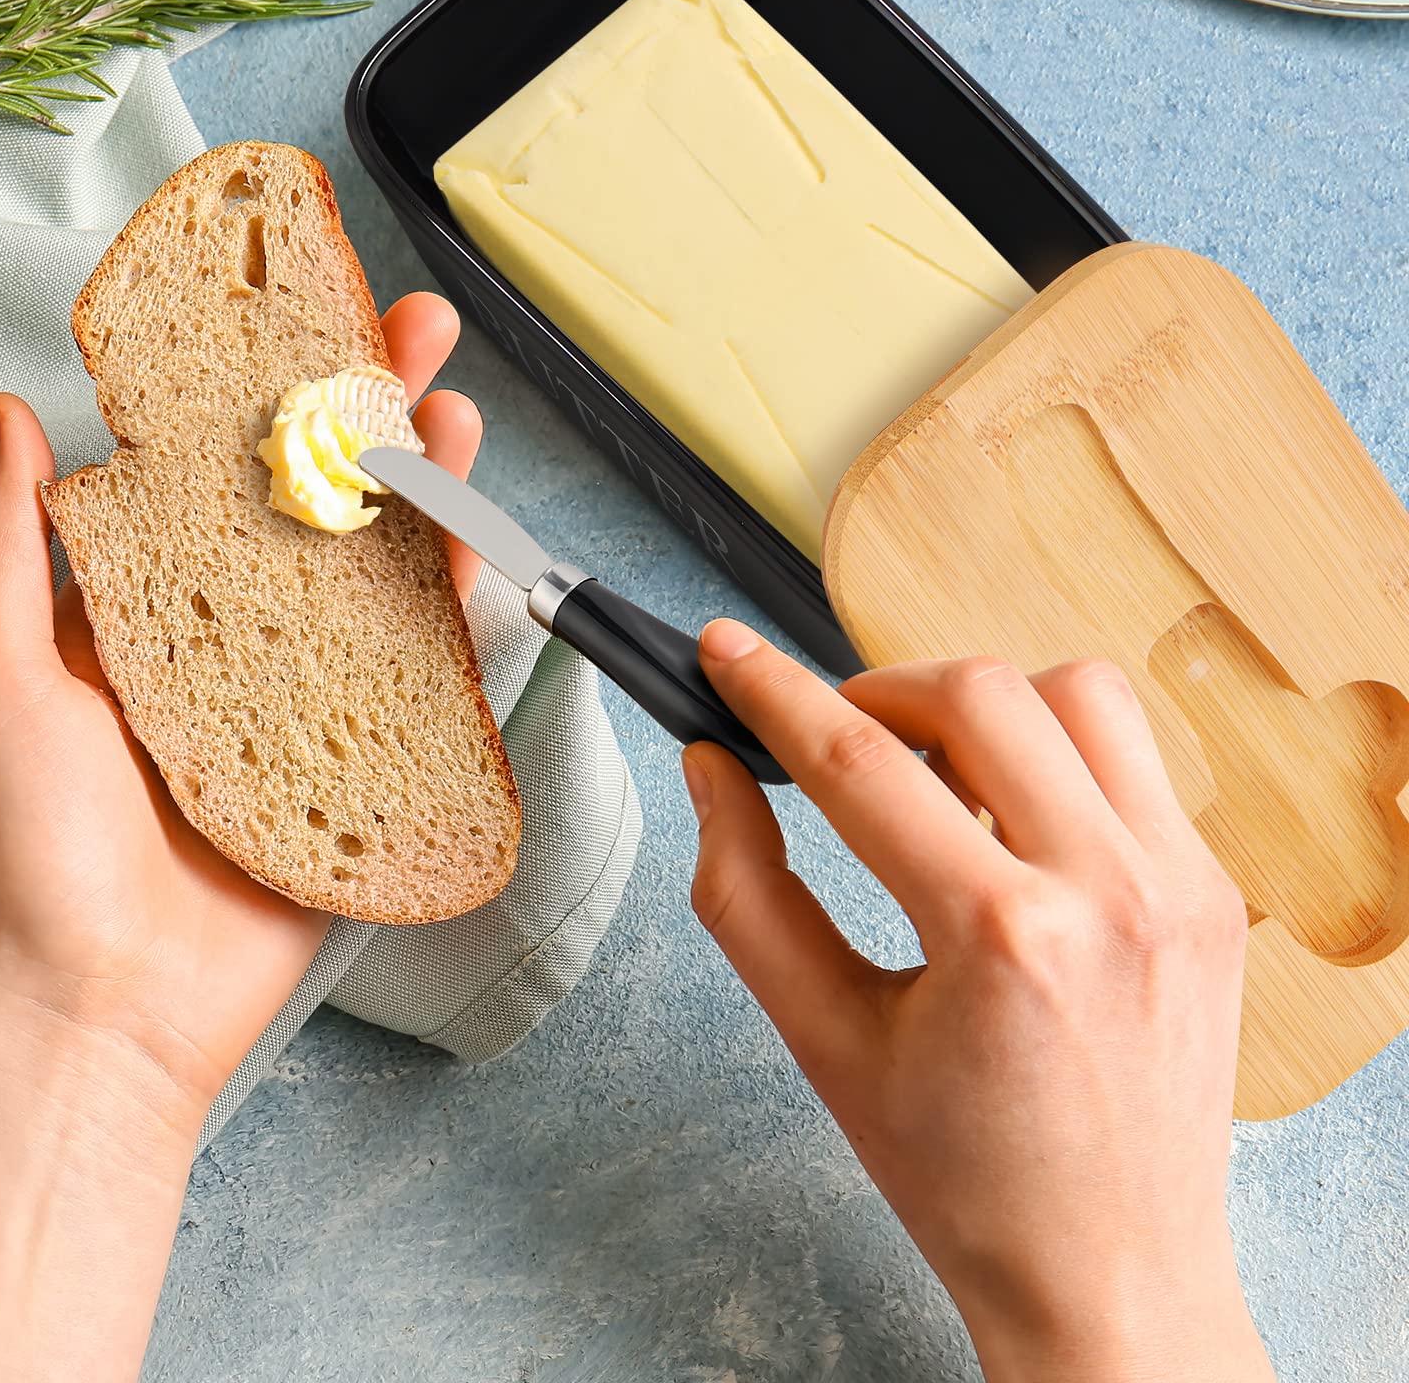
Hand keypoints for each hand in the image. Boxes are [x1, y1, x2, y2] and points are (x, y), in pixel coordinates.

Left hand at [0, 292, 483, 1119]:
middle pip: (316, 498)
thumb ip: (11, 548)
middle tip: (416, 334)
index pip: (217, 467)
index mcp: (148, 606)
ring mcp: (309, 692)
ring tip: (454, 414)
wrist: (110, 1005)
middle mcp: (235, 637)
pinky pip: (420, 663)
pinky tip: (474, 536)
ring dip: (422, 485)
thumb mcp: (1, 678)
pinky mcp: (366, 752)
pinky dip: (453, 597)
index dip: (264, 386)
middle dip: (369, 410)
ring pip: (381, 566)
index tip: (299, 315)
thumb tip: (8, 417)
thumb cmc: (37, 851)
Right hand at [683, 623, 1272, 1382]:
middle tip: (834, 737)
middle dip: (880, 690)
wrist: (1107, 1272)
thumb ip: (746, 892)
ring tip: (932, 770)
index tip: (725, 653)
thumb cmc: (962, 1177)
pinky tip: (1009, 815)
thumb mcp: (822, 1040)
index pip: (859, 763)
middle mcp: (1111, 891)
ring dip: (983, 706)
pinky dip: (1054, 752)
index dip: (775, 693)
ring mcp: (1181, 883)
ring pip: (1076, 693)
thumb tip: (712, 770)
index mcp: (1002, 940)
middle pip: (978, 693)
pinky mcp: (1212, 889)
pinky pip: (1131, 754)